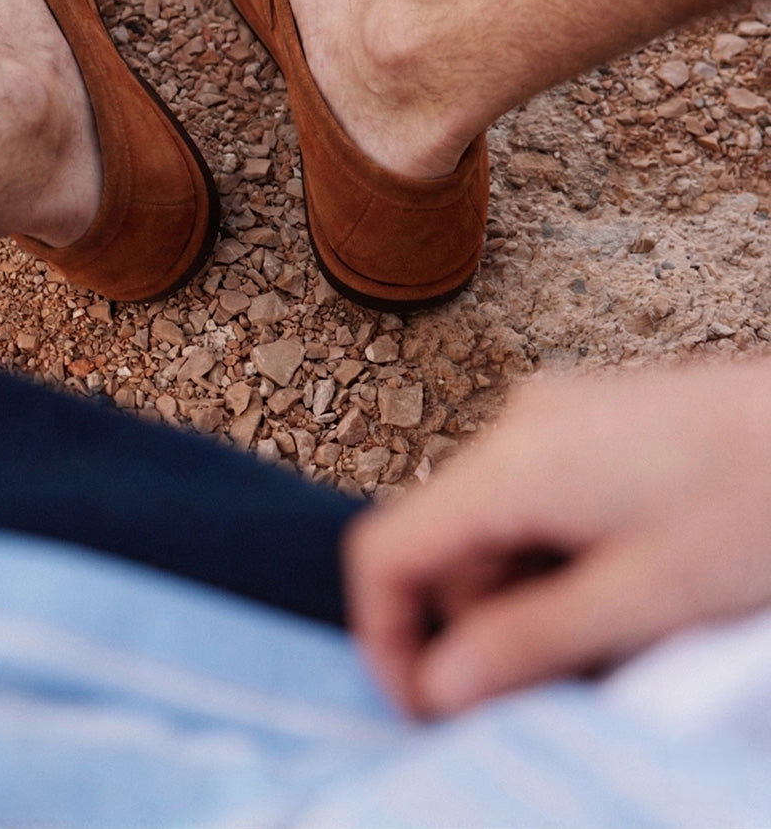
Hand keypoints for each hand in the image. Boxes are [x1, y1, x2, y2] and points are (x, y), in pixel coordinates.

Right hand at [344, 360, 770, 715]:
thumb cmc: (759, 502)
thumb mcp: (645, 599)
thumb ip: (529, 644)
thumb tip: (440, 686)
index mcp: (513, 463)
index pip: (386, 549)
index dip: (386, 636)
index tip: (426, 705)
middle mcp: (516, 424)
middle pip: (443, 543)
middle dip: (481, 622)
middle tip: (561, 675)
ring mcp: (551, 413)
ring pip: (490, 525)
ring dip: (527, 590)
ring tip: (617, 621)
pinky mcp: (583, 418)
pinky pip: (530, 496)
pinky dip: (554, 551)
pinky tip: (625, 571)